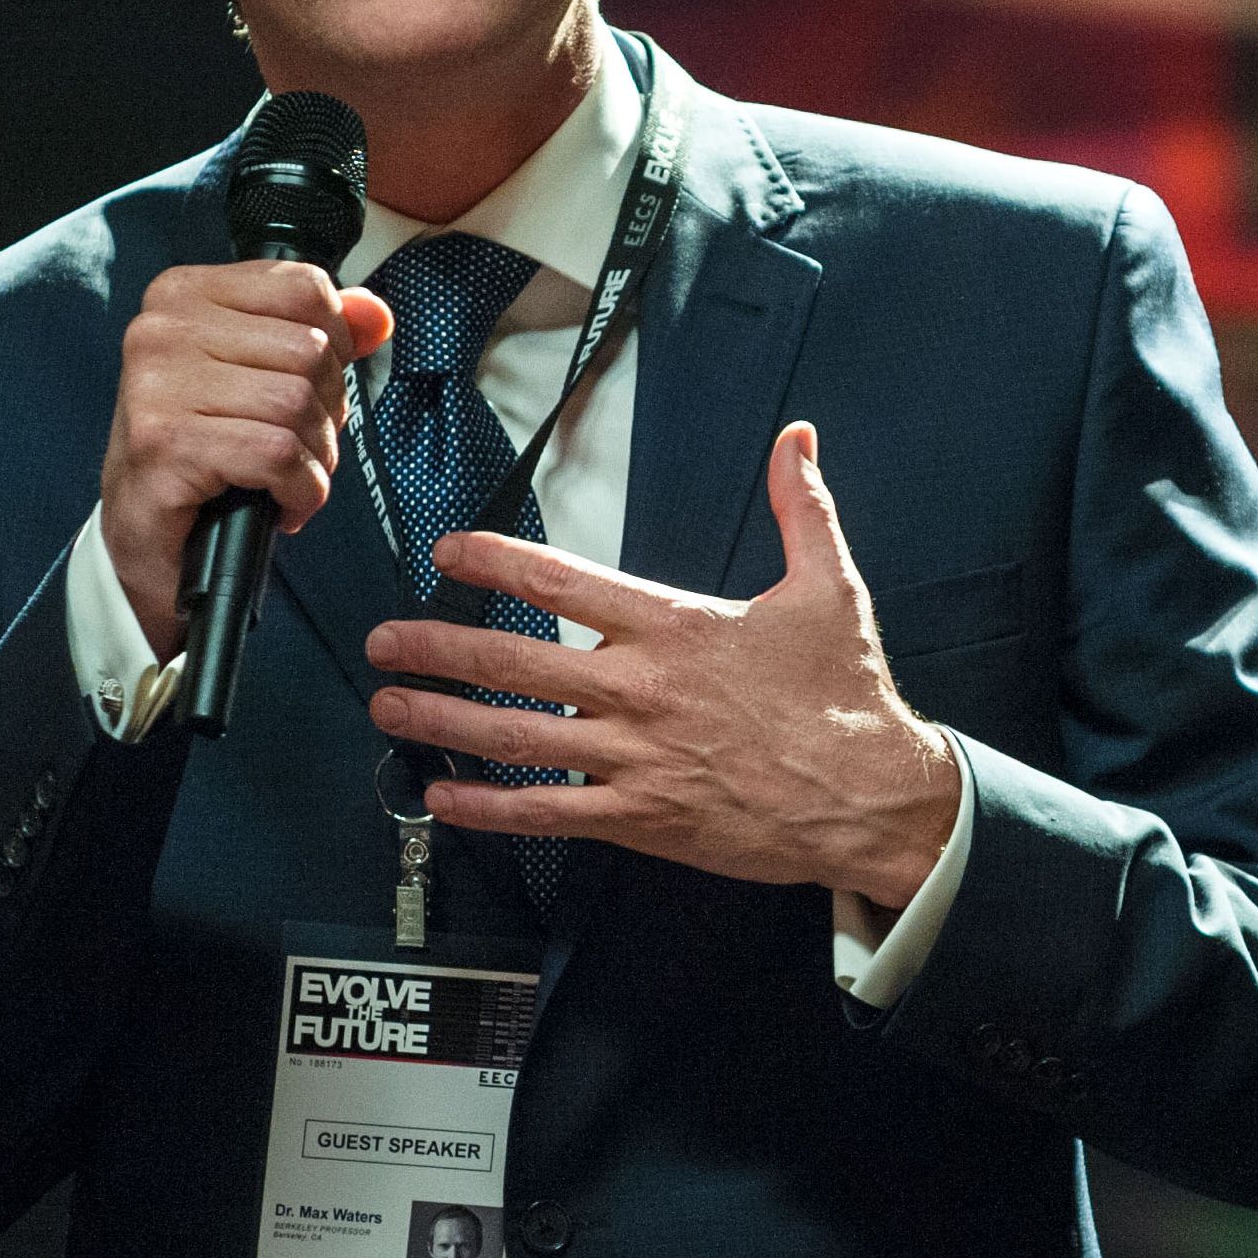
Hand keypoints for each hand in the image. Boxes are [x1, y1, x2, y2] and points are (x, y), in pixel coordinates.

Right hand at [101, 261, 395, 658]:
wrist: (142, 543)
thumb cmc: (199, 455)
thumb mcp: (256, 379)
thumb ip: (317, 336)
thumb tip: (376, 315)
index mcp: (182, 295)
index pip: (304, 289)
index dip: (335, 347)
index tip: (313, 391)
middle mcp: (161, 330)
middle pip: (309, 350)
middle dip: (326, 411)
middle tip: (297, 449)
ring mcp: (156, 386)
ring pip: (297, 403)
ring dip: (315, 457)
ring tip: (288, 480)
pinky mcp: (166, 444)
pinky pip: (279, 455)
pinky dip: (301, 491)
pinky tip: (283, 506)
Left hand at [362, 423, 960, 909]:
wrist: (873, 796)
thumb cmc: (848, 698)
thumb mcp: (831, 588)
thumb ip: (802, 507)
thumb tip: (798, 439)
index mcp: (675, 627)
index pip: (563, 580)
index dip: (495, 560)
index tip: (448, 552)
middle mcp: (643, 690)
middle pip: (516, 661)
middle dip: (438, 646)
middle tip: (385, 641)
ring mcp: (636, 758)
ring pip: (517, 738)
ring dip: (443, 721)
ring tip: (390, 707)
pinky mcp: (642, 817)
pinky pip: (549, 813)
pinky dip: (489, 808)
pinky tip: (443, 798)